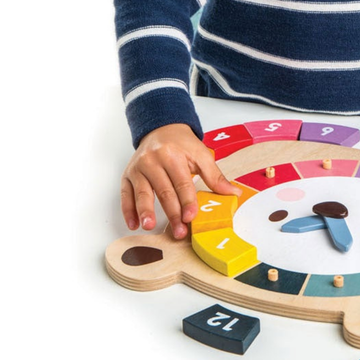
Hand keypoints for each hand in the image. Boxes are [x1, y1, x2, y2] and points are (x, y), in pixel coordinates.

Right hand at [121, 123, 241, 239]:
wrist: (161, 128)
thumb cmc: (181, 144)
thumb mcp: (201, 154)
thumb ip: (215, 176)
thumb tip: (233, 193)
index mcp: (173, 154)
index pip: (182, 182)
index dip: (187, 200)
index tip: (191, 217)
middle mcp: (153, 160)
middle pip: (164, 190)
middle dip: (172, 213)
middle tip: (179, 231)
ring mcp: (138, 168)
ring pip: (142, 192)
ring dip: (145, 211)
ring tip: (149, 226)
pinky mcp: (127, 175)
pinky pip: (126, 194)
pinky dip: (128, 210)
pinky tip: (133, 224)